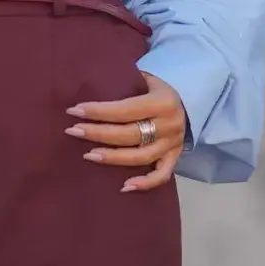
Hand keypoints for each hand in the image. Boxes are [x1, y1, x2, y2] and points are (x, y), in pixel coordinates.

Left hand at [64, 72, 186, 192]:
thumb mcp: (148, 78)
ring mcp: (172, 144)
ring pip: (140, 157)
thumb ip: (126, 82)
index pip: (125, 109)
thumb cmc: (159, 88)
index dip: (98, 111)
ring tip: (88, 155)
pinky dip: (144, 183)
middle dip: (98, 133)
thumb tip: (92, 85)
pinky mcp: (175, 158)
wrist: (191, 100)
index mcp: (162, 102)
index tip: (74, 111)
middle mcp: (169, 125)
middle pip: (129, 134)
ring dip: (112, 158)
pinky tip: (123, 187)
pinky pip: (161, 176)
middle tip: (73, 131)